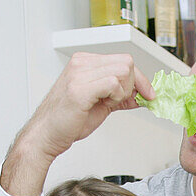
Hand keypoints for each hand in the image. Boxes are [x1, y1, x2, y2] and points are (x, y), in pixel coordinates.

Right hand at [24, 51, 154, 158]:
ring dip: (122, 92)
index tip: (149, 94)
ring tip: (106, 103)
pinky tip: (103, 105)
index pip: (124, 60)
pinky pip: (113, 83)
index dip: (140, 79)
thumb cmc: (68, 121)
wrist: (46, 135)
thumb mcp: (101, 104)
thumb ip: (121, 96)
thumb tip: (142, 95)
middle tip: (118, 102)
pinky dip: (116, 97)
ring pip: (122, 71)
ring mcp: (79, 74)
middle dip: (132, 86)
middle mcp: (81, 63)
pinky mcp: (80, 88)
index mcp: (85, 63)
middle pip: (126, 63)